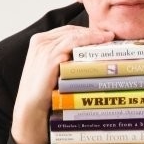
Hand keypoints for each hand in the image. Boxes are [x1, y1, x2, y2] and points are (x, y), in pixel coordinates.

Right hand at [12, 25, 113, 143]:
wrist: (31, 113)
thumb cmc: (44, 97)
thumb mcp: (54, 74)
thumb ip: (65, 62)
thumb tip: (90, 58)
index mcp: (40, 43)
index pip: (68, 32)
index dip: (87, 33)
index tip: (105, 36)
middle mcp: (40, 42)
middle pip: (73, 31)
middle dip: (93, 33)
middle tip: (112, 37)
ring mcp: (44, 48)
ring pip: (75, 34)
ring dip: (95, 35)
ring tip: (111, 38)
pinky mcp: (50, 57)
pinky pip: (74, 43)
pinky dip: (90, 40)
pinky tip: (102, 42)